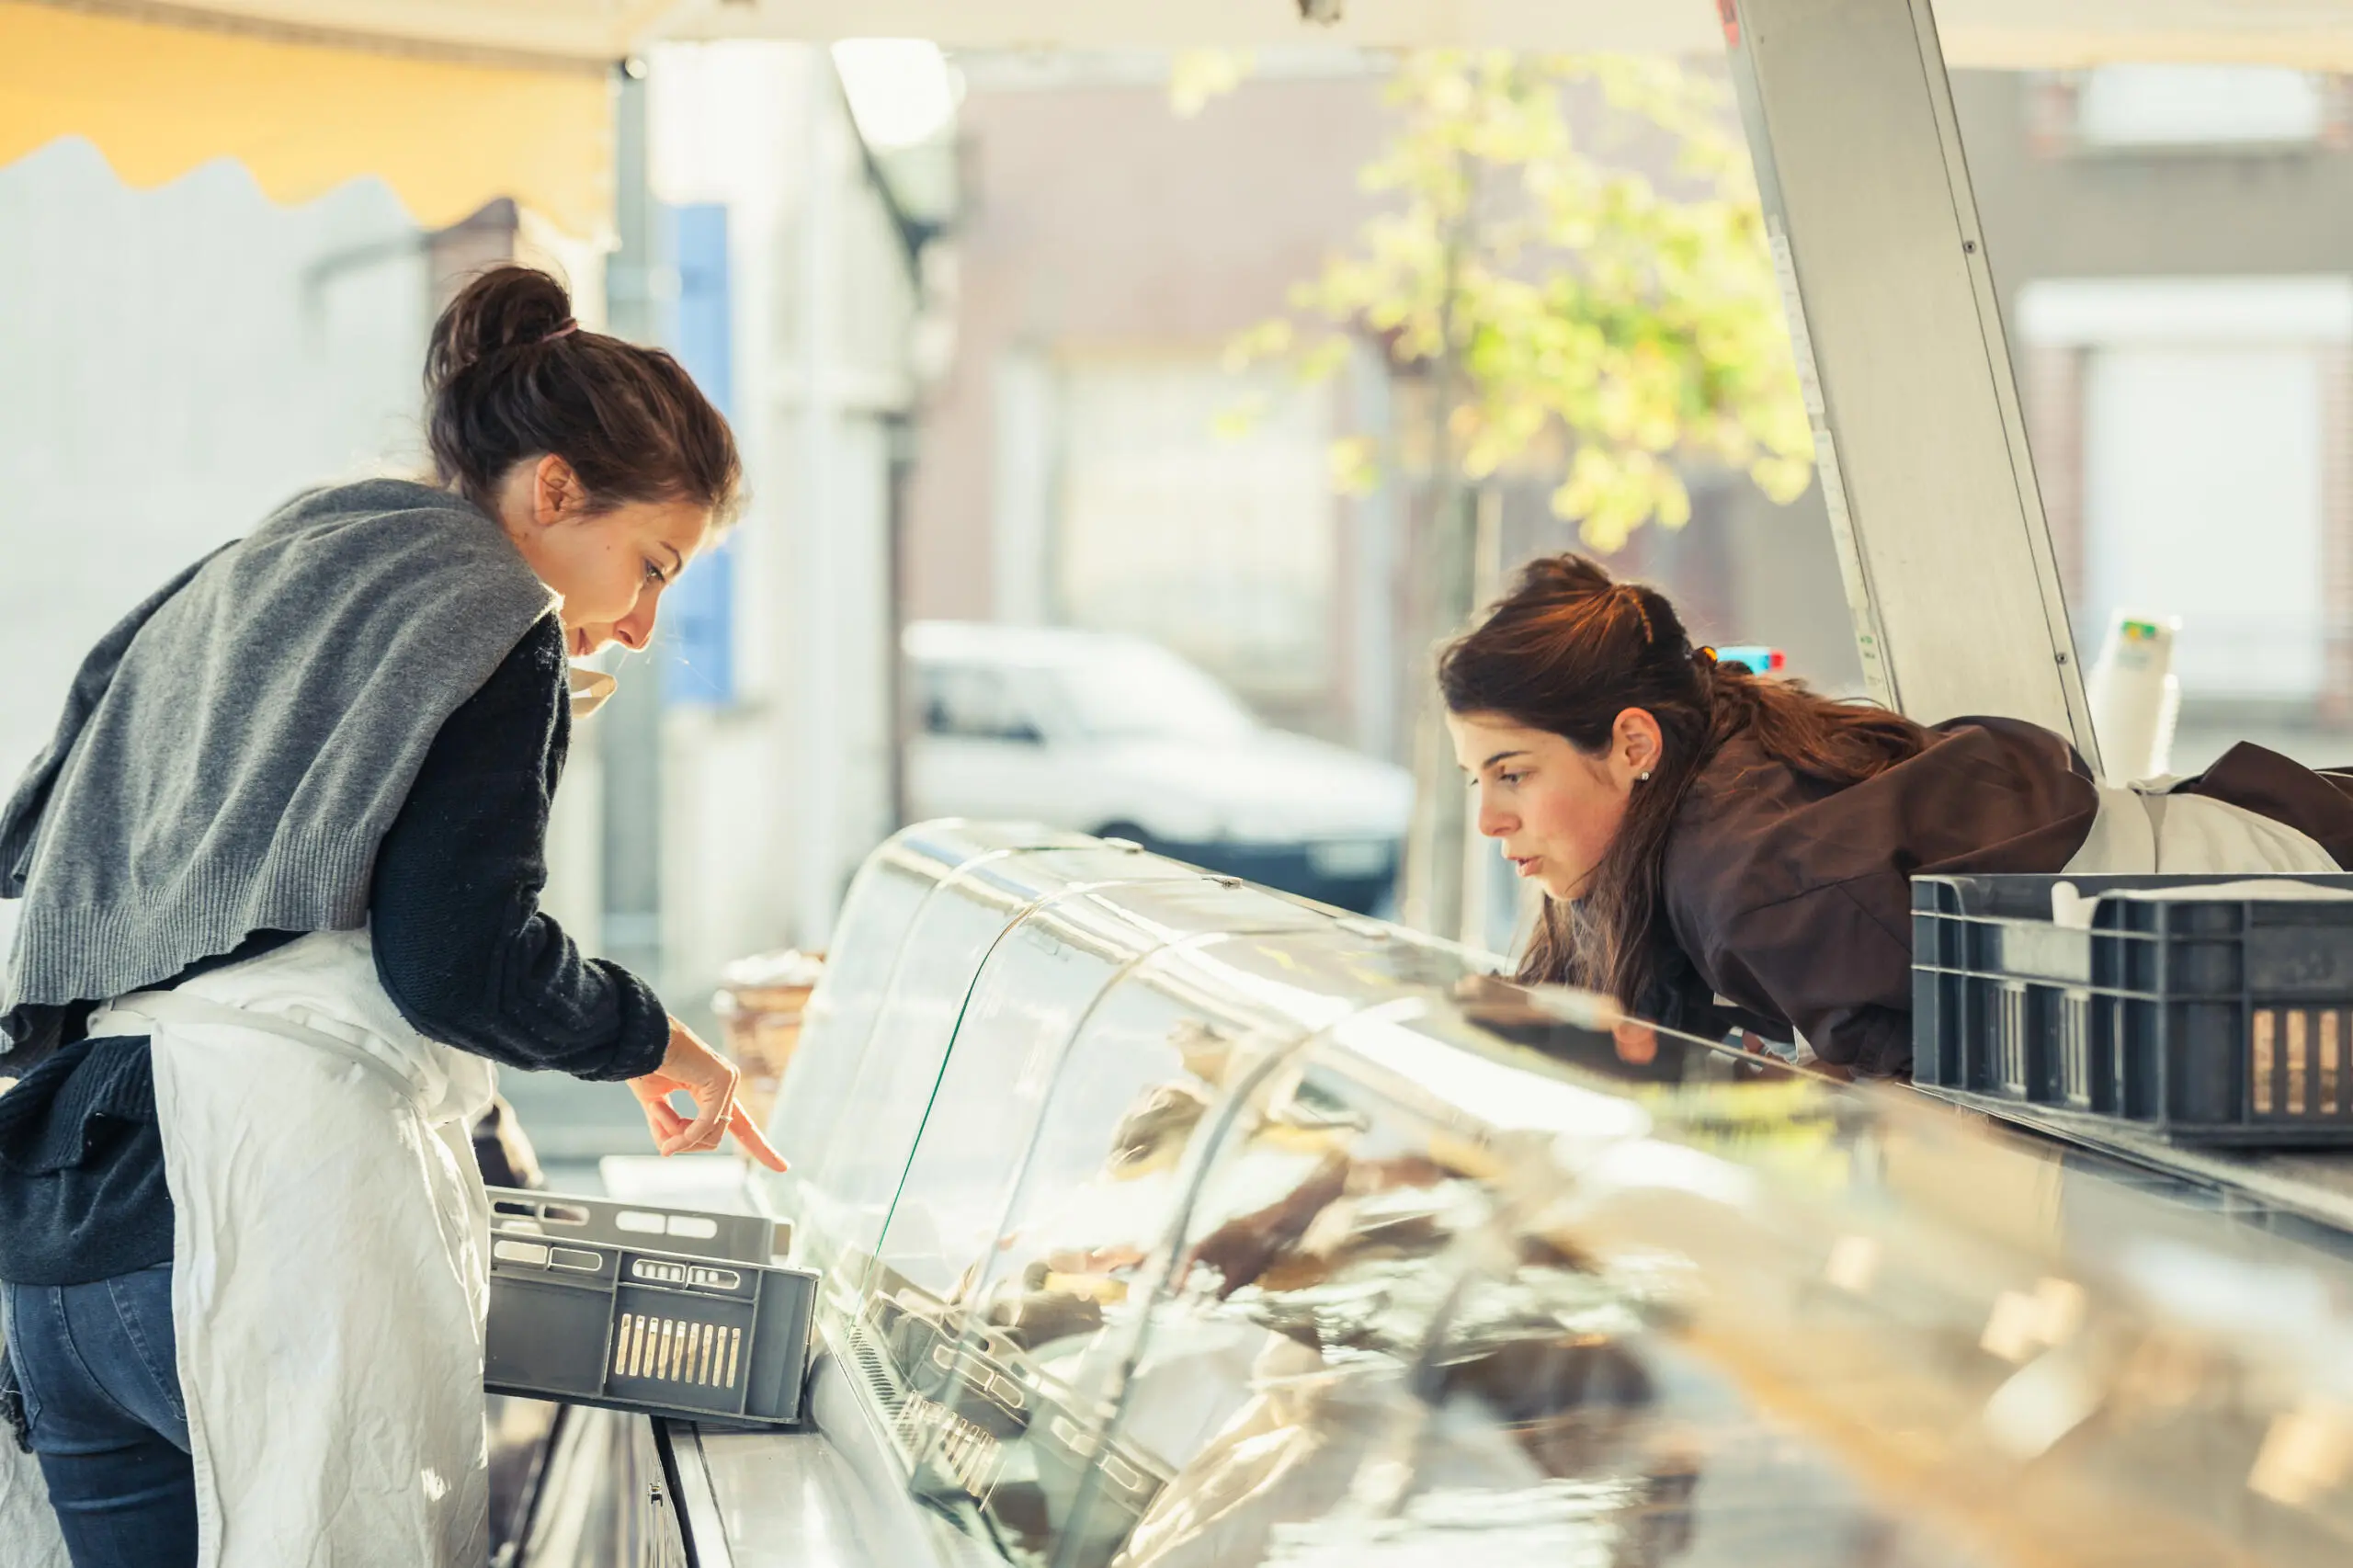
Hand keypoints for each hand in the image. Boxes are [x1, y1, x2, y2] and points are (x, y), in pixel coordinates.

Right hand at [626, 1019, 788, 1170]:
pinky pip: (707, 1123)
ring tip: (655, 1109)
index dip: (760, 1146)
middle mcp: (726, 1084)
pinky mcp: (722, 1080)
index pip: (742, 1125)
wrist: (637, 1039)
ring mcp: (727, 1080)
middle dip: (684, 1142)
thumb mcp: (655, 1104)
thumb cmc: (645, 1064)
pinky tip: (661, 1116)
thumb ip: (667, 1127)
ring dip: (677, 1134)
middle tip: (661, 1132)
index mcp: (713, 1089)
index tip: (783, 1168)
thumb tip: (669, 1152)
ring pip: (712, 1135)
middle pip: (714, 1137)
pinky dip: (685, 1131)